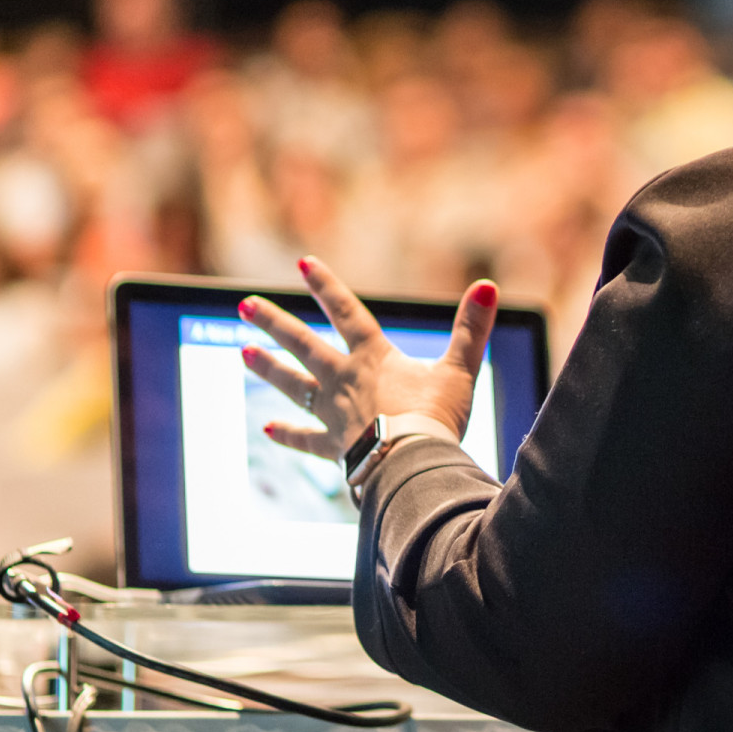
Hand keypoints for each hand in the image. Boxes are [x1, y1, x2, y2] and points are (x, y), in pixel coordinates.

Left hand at [238, 256, 499, 461]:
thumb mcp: (459, 369)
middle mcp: (345, 380)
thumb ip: (472, 328)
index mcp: (373, 358)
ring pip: (294, 387)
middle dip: (274, 323)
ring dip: (268, 369)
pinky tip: (268, 430)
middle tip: (245, 305)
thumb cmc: (436, 417)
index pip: (346, 312)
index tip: (303, 263)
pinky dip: (289, 435)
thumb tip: (488, 286)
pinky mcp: (336, 448)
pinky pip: (307, 440)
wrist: (411, 468)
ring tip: (244, 353)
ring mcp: (335, 415)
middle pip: (303, 345)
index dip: (326, 286)